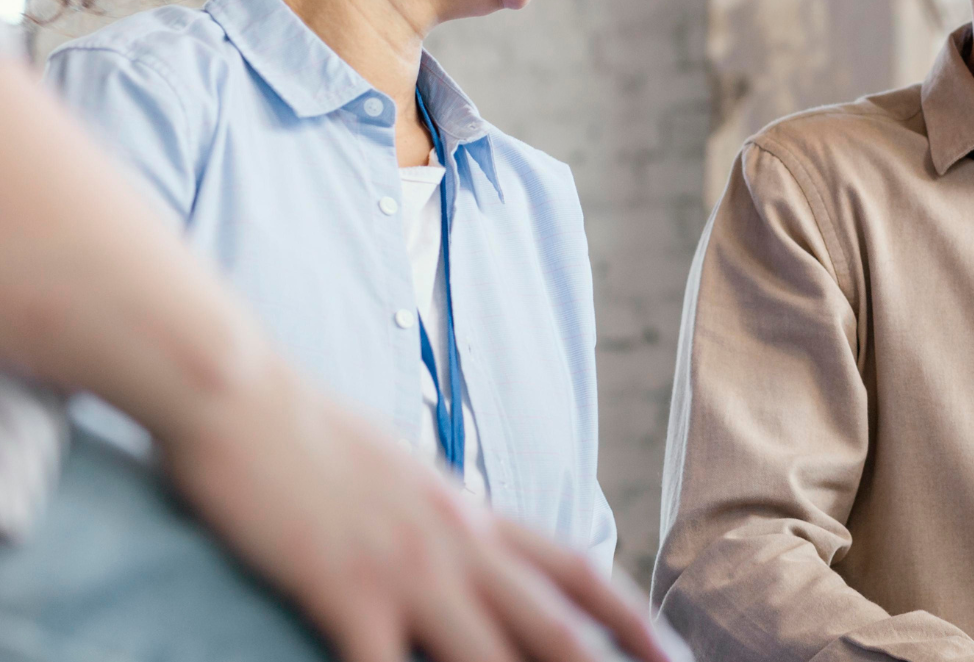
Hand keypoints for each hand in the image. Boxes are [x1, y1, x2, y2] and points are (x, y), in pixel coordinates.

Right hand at [154, 358, 678, 661]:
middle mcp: (458, 543)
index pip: (576, 568)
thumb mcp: (401, 476)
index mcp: (474, 514)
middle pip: (554, 624)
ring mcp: (406, 569)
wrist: (241, 395)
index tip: (674, 654)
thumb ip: (442, 518)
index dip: (631, 616)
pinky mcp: (343, 589)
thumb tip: (466, 544)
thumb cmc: (307, 436)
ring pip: (487, 657)